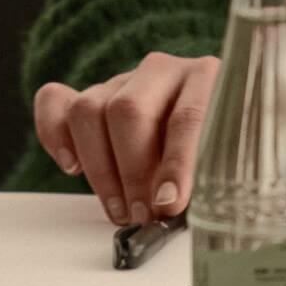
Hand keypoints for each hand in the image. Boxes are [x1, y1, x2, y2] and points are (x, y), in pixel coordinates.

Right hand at [33, 51, 221, 223]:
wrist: (214, 137)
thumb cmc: (222, 158)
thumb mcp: (230, 167)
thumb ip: (213, 180)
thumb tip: (178, 210)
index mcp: (207, 78)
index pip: (187, 115)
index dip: (176, 162)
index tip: (168, 203)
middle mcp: (162, 71)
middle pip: (129, 111)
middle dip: (131, 171)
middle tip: (141, 214)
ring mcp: (123, 81)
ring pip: (89, 110)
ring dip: (99, 168)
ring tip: (119, 209)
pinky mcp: (92, 96)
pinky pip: (56, 103)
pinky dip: (55, 135)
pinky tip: (71, 168)